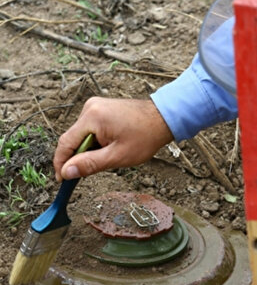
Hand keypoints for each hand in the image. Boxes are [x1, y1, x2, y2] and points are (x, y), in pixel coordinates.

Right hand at [53, 97, 173, 180]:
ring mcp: (97, 106)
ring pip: (82, 134)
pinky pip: (91, 128)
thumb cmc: (146, 136)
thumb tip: (67, 172)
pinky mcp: (103, 108)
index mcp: (92, 116)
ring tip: (109, 155)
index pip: (65, 142)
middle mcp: (90, 107)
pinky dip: (96, 141)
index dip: (61, 163)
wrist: (165, 118)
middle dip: (79, 156)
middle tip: (89, 171)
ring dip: (89, 149)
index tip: (62, 178)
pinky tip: (111, 146)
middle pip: (73, 138)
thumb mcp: (117, 156)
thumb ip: (89, 164)